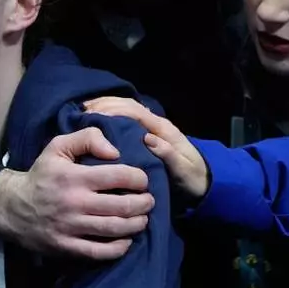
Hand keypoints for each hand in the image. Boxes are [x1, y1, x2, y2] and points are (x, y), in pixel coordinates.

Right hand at [0, 127, 153, 259]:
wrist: (12, 206)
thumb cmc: (42, 174)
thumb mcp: (58, 146)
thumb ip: (88, 139)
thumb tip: (115, 152)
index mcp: (75, 177)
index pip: (119, 176)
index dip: (139, 178)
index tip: (143, 180)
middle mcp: (75, 202)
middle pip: (122, 205)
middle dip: (144, 203)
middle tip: (149, 200)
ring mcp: (71, 227)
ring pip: (114, 229)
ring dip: (136, 224)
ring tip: (143, 218)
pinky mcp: (67, 247)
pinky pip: (99, 252)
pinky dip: (119, 248)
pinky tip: (127, 240)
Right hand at [84, 96, 209, 199]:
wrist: (204, 182)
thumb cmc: (193, 177)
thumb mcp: (183, 169)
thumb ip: (168, 154)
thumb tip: (148, 139)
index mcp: (163, 130)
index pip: (135, 112)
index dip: (114, 110)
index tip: (94, 115)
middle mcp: (156, 125)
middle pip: (128, 106)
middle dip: (106, 105)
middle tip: (83, 111)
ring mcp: (151, 130)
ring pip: (126, 111)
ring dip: (107, 108)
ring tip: (85, 113)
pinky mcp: (146, 137)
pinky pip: (127, 122)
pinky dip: (111, 118)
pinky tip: (97, 124)